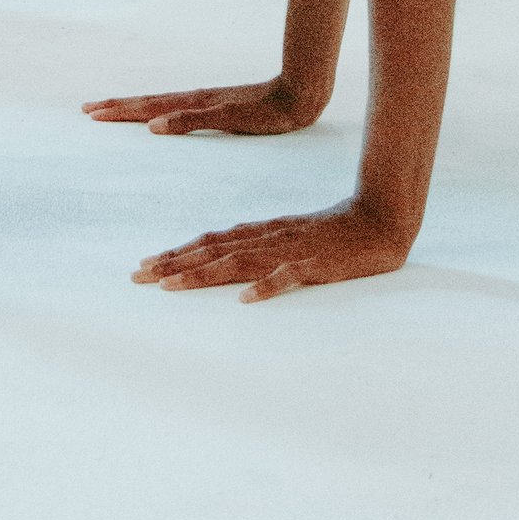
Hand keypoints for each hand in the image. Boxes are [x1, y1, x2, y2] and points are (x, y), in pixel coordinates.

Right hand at [83, 77, 326, 136]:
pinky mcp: (215, 108)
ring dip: (133, 107)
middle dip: (118, 106)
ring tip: (113, 109)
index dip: (119, 111)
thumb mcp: (230, 120)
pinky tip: (157, 118)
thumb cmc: (268, 113)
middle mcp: (194, 100)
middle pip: (147, 102)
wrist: (298, 96)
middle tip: (87, 109)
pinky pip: (175, 109)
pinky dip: (157, 112)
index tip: (92, 113)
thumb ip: (192, 122)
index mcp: (193, 104)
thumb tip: (153, 126)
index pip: (147, 108)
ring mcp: (203, 102)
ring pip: (159, 104)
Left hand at [134, 199, 415, 301]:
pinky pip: (287, 277)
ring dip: (202, 274)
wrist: (381, 219)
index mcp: (260, 232)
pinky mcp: (314, 264)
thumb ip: (258, 247)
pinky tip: (246, 300)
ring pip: (238, 263)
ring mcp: (289, 250)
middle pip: (213, 251)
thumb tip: (225, 263)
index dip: (176, 253)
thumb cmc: (333, 234)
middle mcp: (267, 238)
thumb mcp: (288, 238)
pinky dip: (266, 287)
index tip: (143, 267)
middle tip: (138, 277)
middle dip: (174, 264)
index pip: (209, 242)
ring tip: (171, 287)